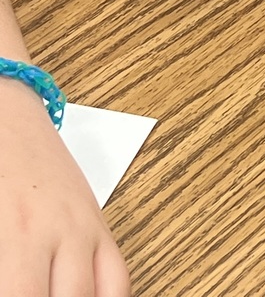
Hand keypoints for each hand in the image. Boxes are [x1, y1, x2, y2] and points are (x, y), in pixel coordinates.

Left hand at [0, 81, 129, 296]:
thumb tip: (8, 281)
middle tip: (30, 294)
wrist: (6, 120)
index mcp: (17, 234)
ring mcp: (85, 227)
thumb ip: (0, 261)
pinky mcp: (98, 222)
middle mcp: (59, 233)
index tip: (15, 296)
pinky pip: (119, 276)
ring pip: (98, 296)